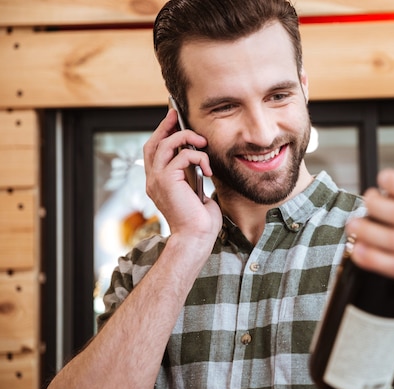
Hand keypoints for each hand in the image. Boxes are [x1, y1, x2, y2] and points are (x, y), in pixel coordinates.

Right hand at [143, 109, 222, 241]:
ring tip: (202, 142)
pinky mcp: (166, 181)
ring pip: (164, 144)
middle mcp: (153, 180)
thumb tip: (200, 162)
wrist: (197, 237)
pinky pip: (181, 156)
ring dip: (185, 138)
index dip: (162, 134)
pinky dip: (197, 157)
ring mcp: (157, 180)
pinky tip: (208, 169)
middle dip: (165, 126)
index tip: (173, 121)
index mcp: (158, 183)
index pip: (154, 152)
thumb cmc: (200, 221)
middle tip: (177, 114)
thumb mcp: (196, 192)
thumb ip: (193, 176)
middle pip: (153, 143)